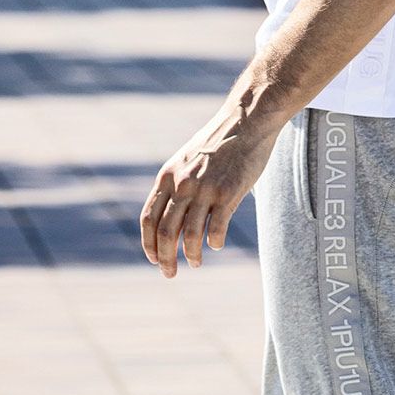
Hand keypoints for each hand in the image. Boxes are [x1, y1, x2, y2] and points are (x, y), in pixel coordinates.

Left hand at [140, 108, 279, 277]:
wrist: (246, 121)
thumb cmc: (218, 144)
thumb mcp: (187, 161)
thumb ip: (177, 186)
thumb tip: (172, 218)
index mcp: (168, 177)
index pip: (149, 218)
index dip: (148, 244)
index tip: (154, 259)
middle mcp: (183, 184)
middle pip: (165, 232)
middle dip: (165, 258)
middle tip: (170, 274)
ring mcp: (205, 189)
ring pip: (190, 234)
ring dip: (191, 255)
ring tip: (196, 263)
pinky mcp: (229, 192)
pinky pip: (217, 228)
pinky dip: (215, 242)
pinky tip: (216, 244)